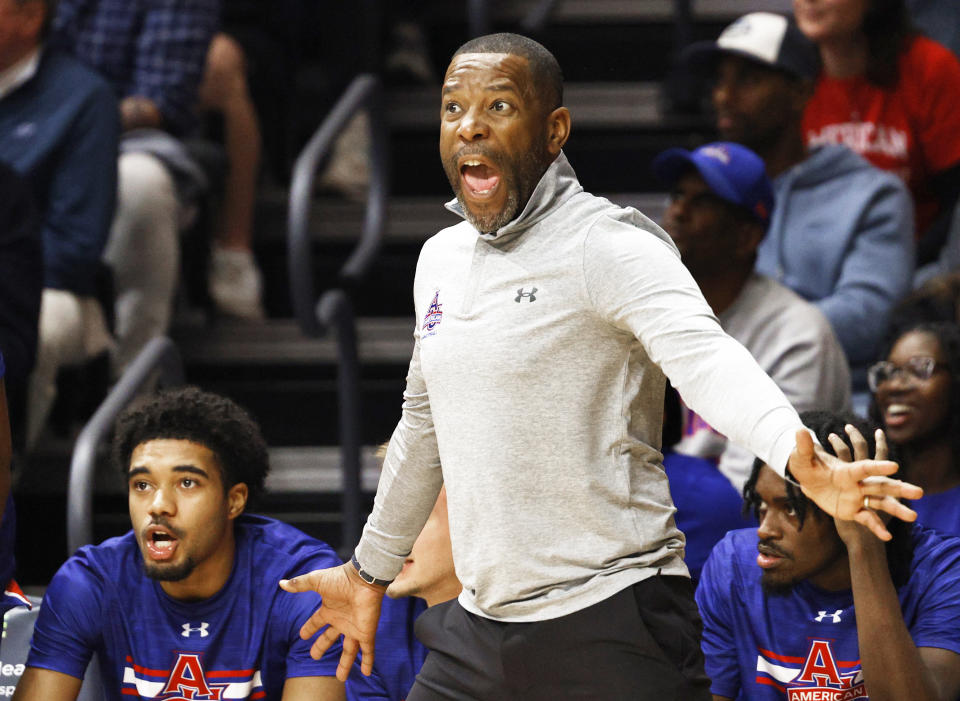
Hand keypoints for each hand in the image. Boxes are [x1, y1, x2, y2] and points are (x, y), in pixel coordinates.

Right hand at [279, 562, 385, 680]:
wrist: (363, 579)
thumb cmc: (341, 579)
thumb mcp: (316, 581)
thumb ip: (300, 584)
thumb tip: (281, 583)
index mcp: (329, 610)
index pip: (317, 622)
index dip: (309, 628)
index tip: (302, 635)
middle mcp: (341, 621)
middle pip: (330, 638)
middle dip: (322, 646)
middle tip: (314, 657)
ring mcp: (354, 628)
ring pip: (349, 650)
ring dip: (345, 664)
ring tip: (340, 678)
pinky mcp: (366, 632)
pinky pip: (367, 650)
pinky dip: (367, 661)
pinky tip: (366, 673)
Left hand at [788, 429, 921, 540]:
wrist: (807, 481)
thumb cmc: (807, 466)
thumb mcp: (802, 457)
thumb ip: (804, 446)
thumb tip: (799, 430)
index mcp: (847, 470)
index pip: (864, 467)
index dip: (877, 467)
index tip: (894, 466)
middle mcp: (857, 484)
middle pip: (881, 485)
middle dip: (899, 488)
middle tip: (919, 492)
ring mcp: (857, 498)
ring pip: (880, 503)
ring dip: (897, 509)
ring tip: (913, 516)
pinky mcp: (853, 511)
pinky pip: (867, 520)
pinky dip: (876, 528)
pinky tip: (887, 537)